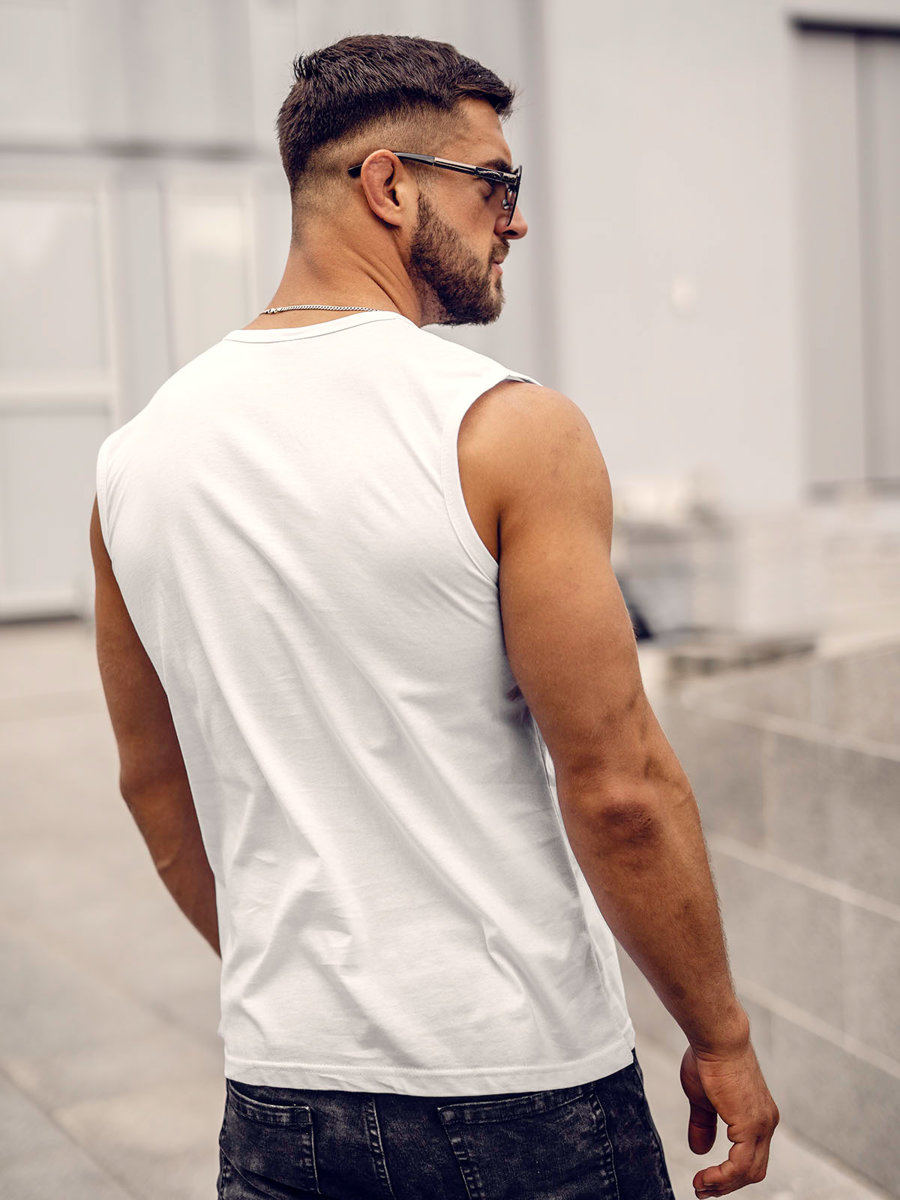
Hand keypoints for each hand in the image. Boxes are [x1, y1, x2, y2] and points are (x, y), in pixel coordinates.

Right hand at [680, 1040, 778, 1195]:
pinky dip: (723, 1177)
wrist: (716, 1038)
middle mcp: (766, 1122)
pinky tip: (706, 1179)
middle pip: (753, 1169)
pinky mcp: (751, 1125)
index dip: (729, 1172)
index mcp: (758, 1115)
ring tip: (701, 1187)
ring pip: (749, 1172)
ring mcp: (762, 1125)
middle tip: (703, 1189)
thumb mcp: (703, 1098)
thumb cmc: (708, 1059)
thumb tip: (700, 1150)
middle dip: (727, 1184)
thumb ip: (704, 1125)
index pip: (750, 1156)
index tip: (706, 1178)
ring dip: (723, 1185)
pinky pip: (740, 1165)